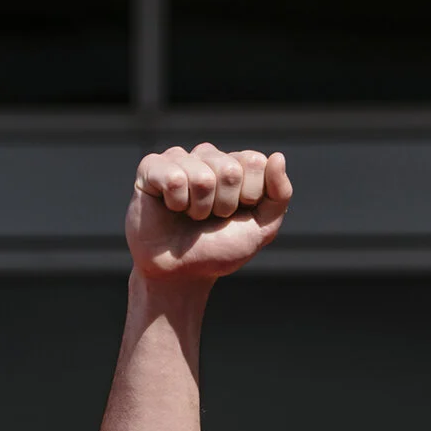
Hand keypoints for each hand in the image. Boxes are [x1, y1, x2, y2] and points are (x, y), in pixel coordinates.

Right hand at [126, 145, 293, 286]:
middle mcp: (208, 156)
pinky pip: (173, 178)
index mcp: (236, 164)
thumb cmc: (219, 249)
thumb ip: (279, 195)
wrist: (182, 274)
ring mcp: (179, 159)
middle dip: (223, 206)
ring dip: (199, 209)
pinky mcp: (151, 168)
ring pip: (202, 178)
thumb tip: (278, 157)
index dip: (249, 196)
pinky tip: (170, 208)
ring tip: (189, 216)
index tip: (236, 214)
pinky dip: (176, 203)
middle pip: (230, 170)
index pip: (255, 162)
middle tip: (209, 219)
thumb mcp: (261, 228)